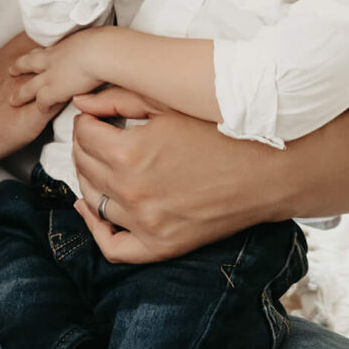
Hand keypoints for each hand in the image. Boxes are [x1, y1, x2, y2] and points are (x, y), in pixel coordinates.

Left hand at [9, 38, 104, 110]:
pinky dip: (40, 107)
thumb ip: (92, 42)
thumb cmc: (102, 42)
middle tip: (11, 70)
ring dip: (21, 94)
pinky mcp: (54, 90)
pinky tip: (38, 111)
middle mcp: (52, 59)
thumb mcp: (94, 37)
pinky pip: (42, 101)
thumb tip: (100, 43)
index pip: (46, 49)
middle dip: (20, 66)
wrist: (98, 52)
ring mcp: (50, 76)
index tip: (35, 53)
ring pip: (29, 86)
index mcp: (62, 46)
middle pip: (29, 63)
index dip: (39, 52)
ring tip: (13, 100)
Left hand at [66, 87, 278, 262]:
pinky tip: (93, 209)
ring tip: (99, 164)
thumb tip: (80, 102)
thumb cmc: (222, 131)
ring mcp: (145, 223)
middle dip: (85, 146)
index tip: (93, 118)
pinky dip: (97, 229)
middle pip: (83, 165)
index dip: (86, 121)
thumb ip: (118, 100)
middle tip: (95, 136)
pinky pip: (113, 247)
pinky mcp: (161, 246)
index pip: (83, 135)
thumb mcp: (168, 105)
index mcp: (130, 153)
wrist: (269, 171)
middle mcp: (131, 192)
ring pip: (93, 200)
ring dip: (89, 179)